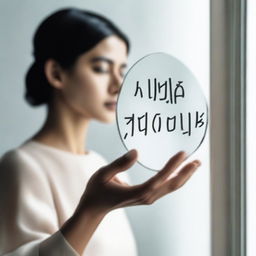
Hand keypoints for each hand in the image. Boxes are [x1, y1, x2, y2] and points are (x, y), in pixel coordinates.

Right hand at [75, 150, 200, 215]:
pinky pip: (165, 187)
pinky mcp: (147, 196)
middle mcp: (146, 197)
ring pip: (170, 187)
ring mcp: (148, 198)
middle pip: (171, 185)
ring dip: (184, 176)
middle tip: (197, 160)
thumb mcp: (103, 174)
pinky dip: (175, 179)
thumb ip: (119, 163)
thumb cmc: (97, 190)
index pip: (159, 179)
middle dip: (186, 173)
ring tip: (194, 164)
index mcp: (136, 192)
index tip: (182, 154)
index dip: (172, 166)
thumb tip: (136, 152)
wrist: (95, 207)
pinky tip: (179, 171)